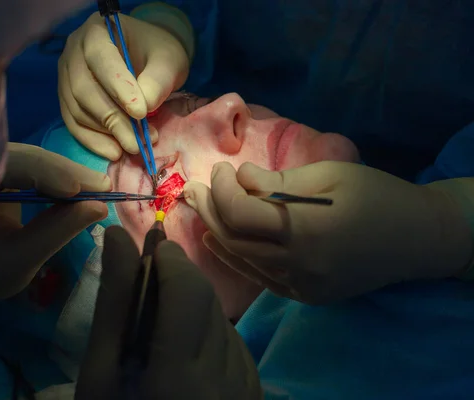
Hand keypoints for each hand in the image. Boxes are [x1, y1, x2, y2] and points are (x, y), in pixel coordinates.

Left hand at [0, 143, 110, 330]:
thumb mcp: (18, 262)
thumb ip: (56, 232)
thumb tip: (99, 206)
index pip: (11, 163)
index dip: (50, 172)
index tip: (88, 191)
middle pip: (25, 156)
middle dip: (64, 172)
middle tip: (102, 189)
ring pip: (30, 159)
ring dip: (63, 175)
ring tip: (95, 190)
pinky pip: (29, 166)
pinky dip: (53, 178)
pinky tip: (74, 190)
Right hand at [58, 11, 188, 159]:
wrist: (146, 58)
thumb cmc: (157, 55)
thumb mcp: (168, 62)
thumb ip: (158, 81)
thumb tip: (143, 108)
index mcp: (96, 31)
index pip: (101, 59)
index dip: (118, 88)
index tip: (141, 112)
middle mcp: (73, 52)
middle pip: (84, 89)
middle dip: (113, 119)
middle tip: (137, 142)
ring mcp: (66, 76)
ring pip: (78, 109)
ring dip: (105, 133)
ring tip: (133, 146)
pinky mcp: (67, 99)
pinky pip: (73, 123)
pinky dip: (93, 141)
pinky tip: (114, 152)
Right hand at [76, 226, 261, 399]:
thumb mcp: (100, 371)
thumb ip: (114, 302)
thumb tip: (117, 237)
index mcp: (179, 376)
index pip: (188, 290)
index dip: (168, 260)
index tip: (148, 249)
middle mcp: (226, 380)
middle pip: (206, 301)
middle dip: (177, 280)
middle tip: (148, 278)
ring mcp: (246, 388)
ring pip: (220, 320)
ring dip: (191, 308)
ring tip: (160, 327)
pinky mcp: (253, 393)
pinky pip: (233, 344)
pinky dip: (207, 334)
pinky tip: (184, 353)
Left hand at [182, 161, 471, 304]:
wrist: (416, 238)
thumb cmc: (375, 195)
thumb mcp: (328, 175)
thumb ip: (277, 182)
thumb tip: (238, 179)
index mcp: (305, 231)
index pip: (240, 214)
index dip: (222, 189)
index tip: (221, 169)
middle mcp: (297, 266)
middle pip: (233, 239)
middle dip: (210, 210)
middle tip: (196, 189)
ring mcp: (301, 286)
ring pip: (242, 261)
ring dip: (217, 233)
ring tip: (201, 209)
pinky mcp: (305, 295)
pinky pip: (260, 277)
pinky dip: (237, 257)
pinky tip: (220, 241)